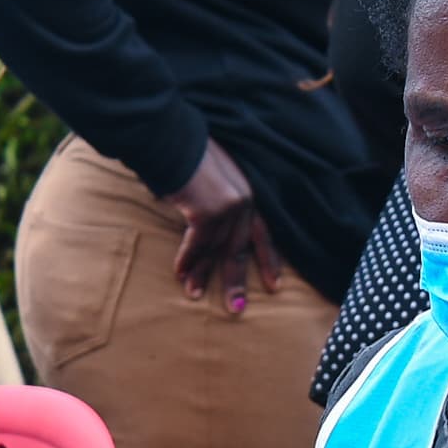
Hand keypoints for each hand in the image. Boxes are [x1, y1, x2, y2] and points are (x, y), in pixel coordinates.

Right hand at [160, 140, 285, 308]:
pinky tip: (180, 274)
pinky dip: (187, 260)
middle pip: (241, 248)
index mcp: (247, 191)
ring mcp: (230, 205)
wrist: (172, 138)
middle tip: (237, 309)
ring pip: (217, 250)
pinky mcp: (210, 211)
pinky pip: (197, 244)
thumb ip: (215, 199)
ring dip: (203, 274)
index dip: (269, 259)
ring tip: (196, 296)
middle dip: (236, 281)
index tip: (275, 286)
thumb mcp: (209, 177)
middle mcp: (244, 199)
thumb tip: (203, 221)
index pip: (264, 231)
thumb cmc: (184, 154)